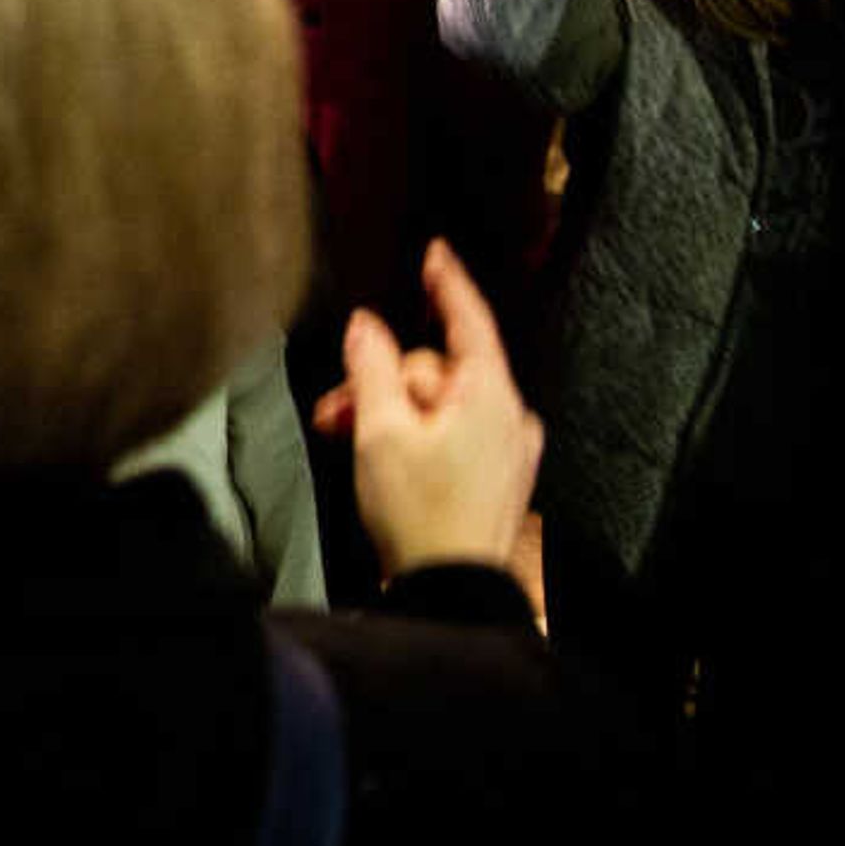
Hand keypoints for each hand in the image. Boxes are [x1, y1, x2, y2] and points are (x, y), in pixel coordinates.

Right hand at [310, 240, 543, 577]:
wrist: (451, 592)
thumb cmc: (419, 511)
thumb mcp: (381, 431)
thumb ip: (371, 367)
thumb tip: (365, 326)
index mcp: (490, 396)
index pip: (469, 321)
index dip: (447, 284)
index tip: (434, 253)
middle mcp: (508, 416)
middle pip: (435, 369)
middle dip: (380, 381)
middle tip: (336, 409)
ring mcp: (505, 449)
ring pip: (436, 403)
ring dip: (387, 411)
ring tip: (344, 437)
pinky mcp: (494, 477)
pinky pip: (449, 433)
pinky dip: (411, 434)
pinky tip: (378, 456)